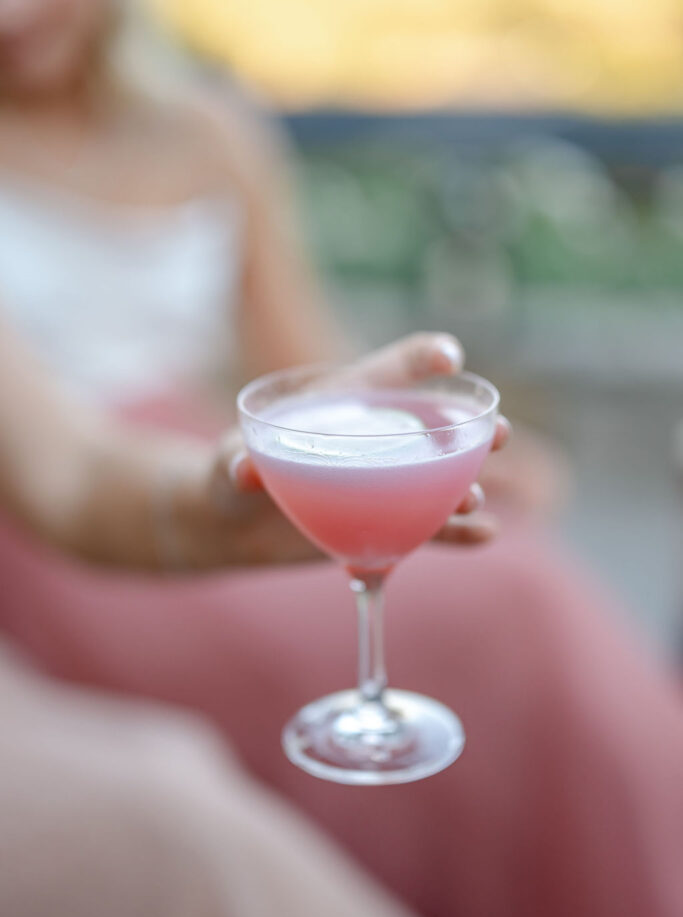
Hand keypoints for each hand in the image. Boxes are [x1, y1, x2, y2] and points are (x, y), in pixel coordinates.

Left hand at [170, 333, 509, 569]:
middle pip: (429, 427)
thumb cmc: (228, 477)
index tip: (450, 356)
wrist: (232, 524)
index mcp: (339, 404)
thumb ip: (236, 463)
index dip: (418, 361)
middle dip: (467, 428)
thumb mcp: (226, 466)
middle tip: (498, 433)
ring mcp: (379, 483)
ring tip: (475, 499)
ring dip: (463, 486)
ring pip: (435, 480)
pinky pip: (426, 529)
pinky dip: (455, 534)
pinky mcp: (380, 522)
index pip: (383, 374)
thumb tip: (244, 469)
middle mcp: (370, 439)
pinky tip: (486, 535)